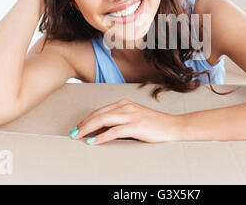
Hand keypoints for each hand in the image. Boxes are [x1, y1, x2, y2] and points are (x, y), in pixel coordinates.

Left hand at [69, 99, 183, 144]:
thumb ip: (118, 122)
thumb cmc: (154, 124)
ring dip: (88, 129)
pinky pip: (113, 132)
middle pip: (98, 115)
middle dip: (83, 124)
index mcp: (124, 104)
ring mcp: (130, 115)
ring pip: (102, 120)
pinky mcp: (135, 126)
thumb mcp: (133, 118)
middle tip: (73, 133)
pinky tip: (93, 141)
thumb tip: (99, 130)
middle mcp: (125, 107)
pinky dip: (101, 137)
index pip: (100, 111)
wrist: (172, 126)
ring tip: (78, 136)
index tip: (77, 127)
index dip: (86, 119)